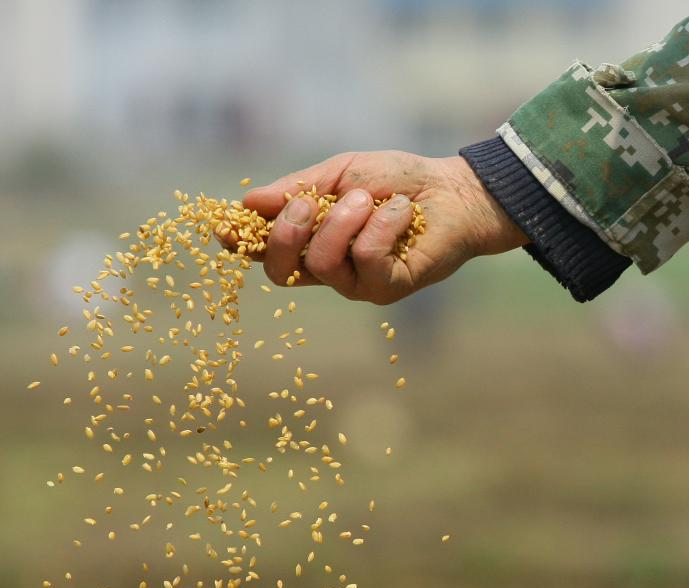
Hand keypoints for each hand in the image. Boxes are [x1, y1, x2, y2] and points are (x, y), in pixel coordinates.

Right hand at [233, 150, 527, 304]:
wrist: (453, 191)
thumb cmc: (397, 181)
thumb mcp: (341, 173)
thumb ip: (298, 188)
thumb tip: (249, 200)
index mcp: (310, 240)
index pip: (266, 250)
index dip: (241, 241)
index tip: (224, 225)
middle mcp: (327, 269)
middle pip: (280, 270)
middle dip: (287, 233)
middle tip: (308, 204)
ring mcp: (355, 284)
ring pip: (322, 264)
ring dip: (343, 222)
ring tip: (369, 199)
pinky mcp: (386, 289)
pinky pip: (366, 260)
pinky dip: (382, 225)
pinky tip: (401, 211)